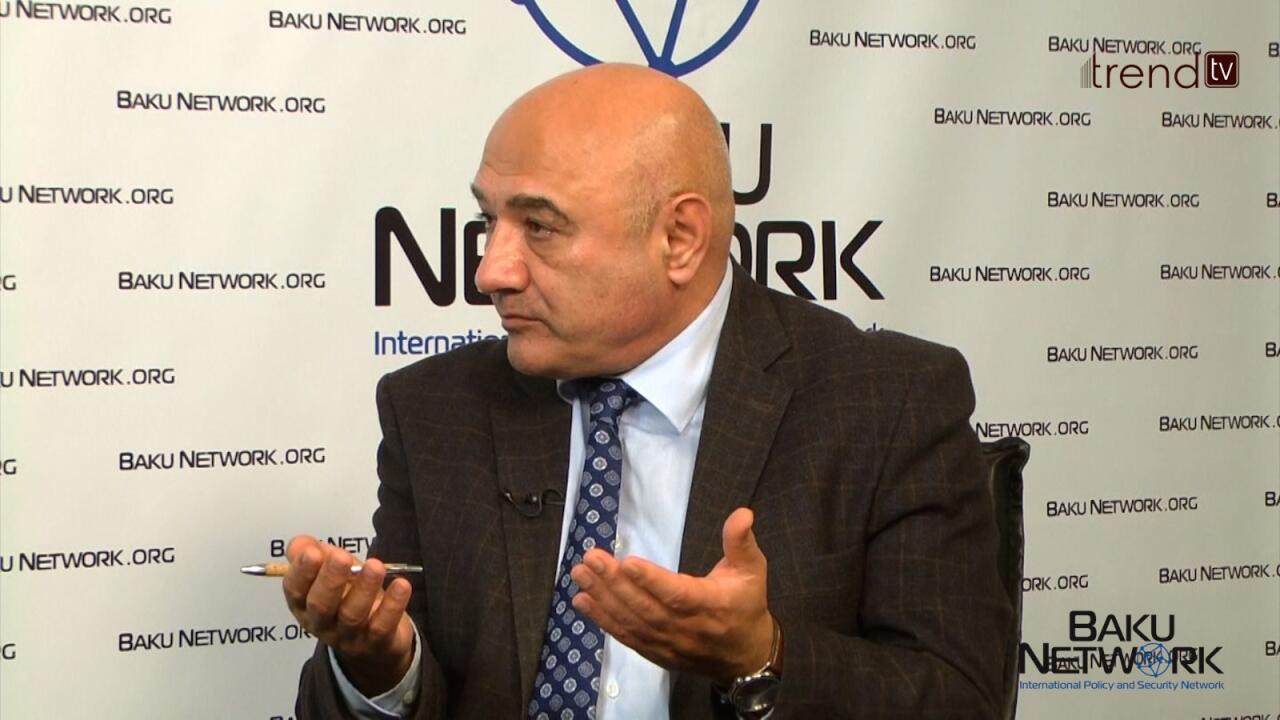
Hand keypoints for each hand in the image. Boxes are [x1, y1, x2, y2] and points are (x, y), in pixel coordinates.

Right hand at [282, 535, 415, 695]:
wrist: (376, 642)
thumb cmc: (348, 597)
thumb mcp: (330, 572)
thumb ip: (315, 554)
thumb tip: (301, 544)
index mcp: (305, 604)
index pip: (295, 590)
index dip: (301, 571)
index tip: (311, 552)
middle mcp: (323, 623)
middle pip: (321, 605)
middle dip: (330, 579)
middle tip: (341, 557)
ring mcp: (349, 636)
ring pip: (352, 614)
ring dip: (363, 588)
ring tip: (375, 566)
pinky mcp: (377, 642)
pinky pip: (382, 626)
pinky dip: (393, 605)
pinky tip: (401, 584)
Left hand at [569, 507, 775, 683]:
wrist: (745, 656)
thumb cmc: (746, 605)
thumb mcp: (752, 570)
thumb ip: (741, 542)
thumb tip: (743, 512)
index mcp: (711, 605)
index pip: (678, 595)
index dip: (652, 581)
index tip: (627, 562)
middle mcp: (687, 629)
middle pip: (646, 608)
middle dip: (615, 584)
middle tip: (591, 560)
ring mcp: (669, 644)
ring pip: (632, 623)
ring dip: (603, 600)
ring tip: (581, 576)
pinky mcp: (656, 653)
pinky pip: (627, 638)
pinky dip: (603, 621)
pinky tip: (582, 602)